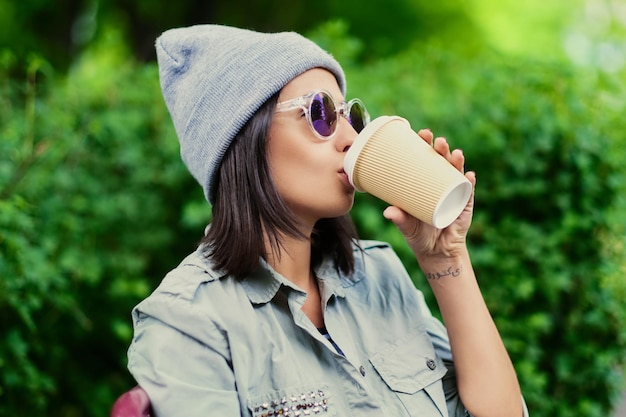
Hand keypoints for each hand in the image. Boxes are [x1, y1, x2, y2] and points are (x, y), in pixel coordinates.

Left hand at [383, 129, 475, 259]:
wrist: (436, 252)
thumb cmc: (418, 234)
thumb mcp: (407, 226)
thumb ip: (399, 219)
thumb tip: (388, 212)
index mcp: (424, 182)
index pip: (423, 158)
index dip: (423, 145)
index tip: (419, 134)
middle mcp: (440, 182)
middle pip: (441, 160)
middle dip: (440, 148)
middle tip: (436, 140)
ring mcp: (454, 191)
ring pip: (456, 171)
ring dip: (457, 160)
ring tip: (455, 153)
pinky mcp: (465, 204)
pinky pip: (469, 191)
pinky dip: (469, 183)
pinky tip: (469, 176)